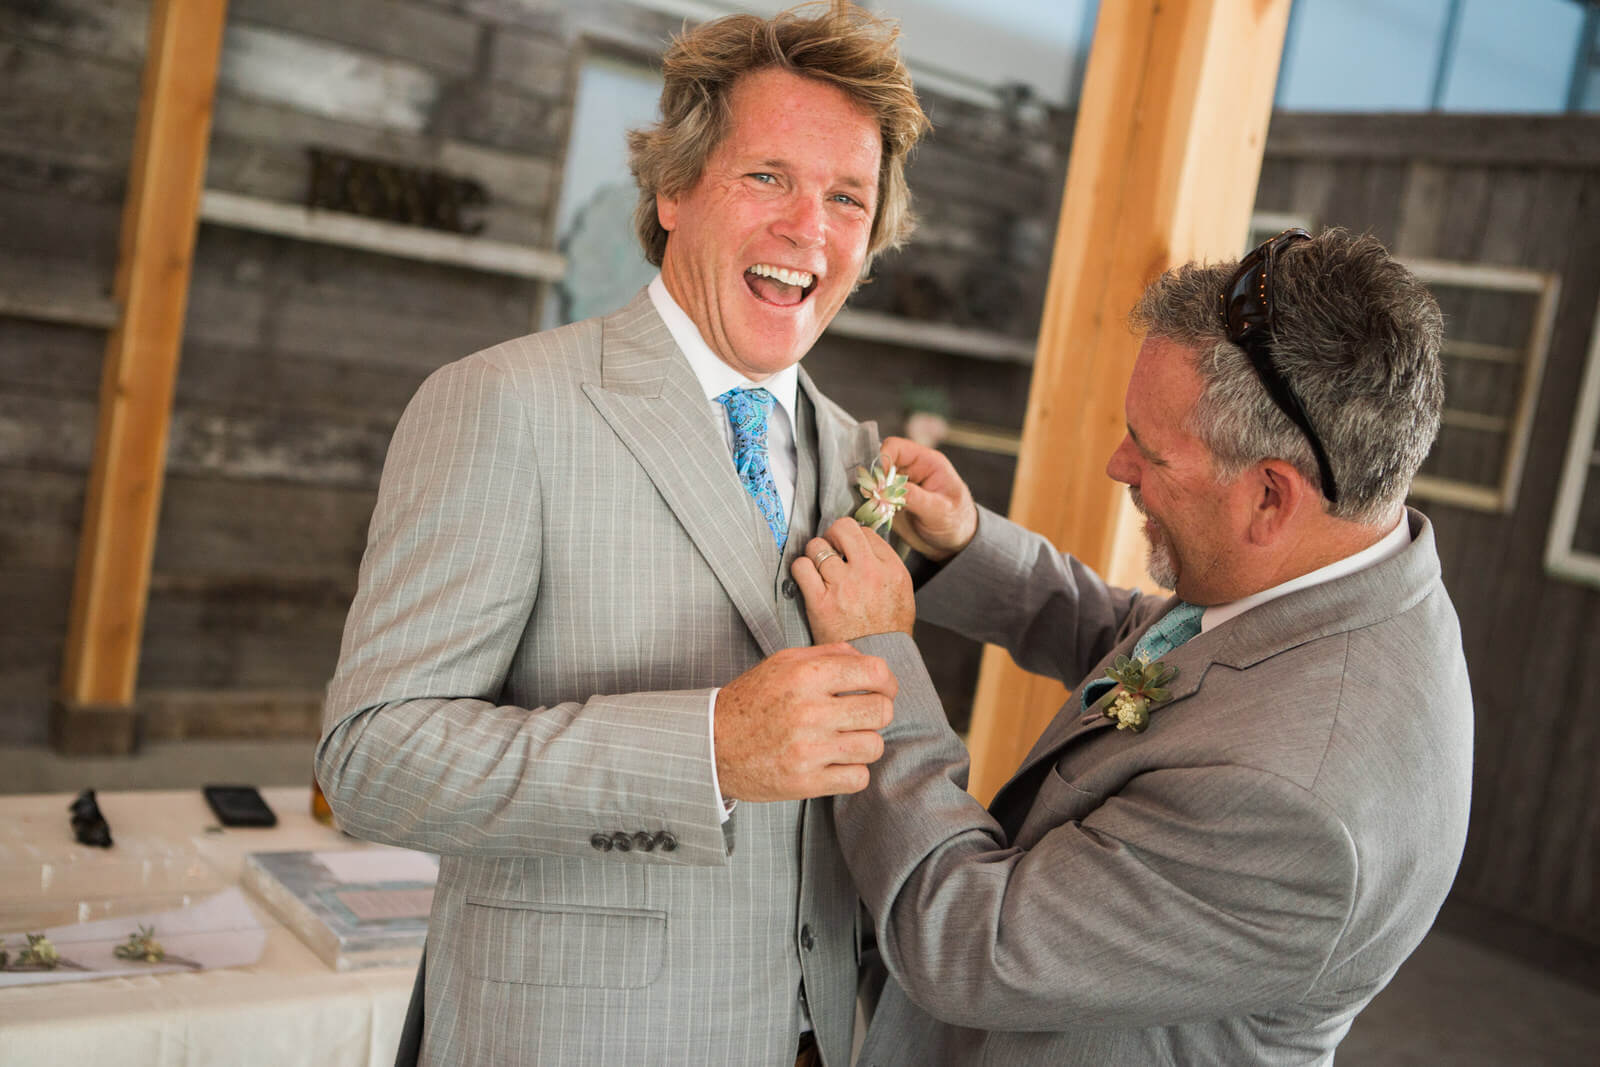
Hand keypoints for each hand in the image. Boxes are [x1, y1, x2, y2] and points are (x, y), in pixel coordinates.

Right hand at [715, 643, 896, 800]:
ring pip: (874, 746)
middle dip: (879, 712)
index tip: (883, 688)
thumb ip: (827, 655)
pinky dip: (853, 771)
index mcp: (805, 676)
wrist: (712, 744)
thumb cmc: (750, 702)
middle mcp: (809, 711)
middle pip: (881, 711)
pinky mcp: (806, 782)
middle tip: (864, 715)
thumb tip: (865, 660)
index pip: (874, 672)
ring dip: (865, 743)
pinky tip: (836, 761)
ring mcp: (809, 749)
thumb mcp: (782, 663)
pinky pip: (858, 778)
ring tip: (847, 739)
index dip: (887, 681)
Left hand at [793, 517, 913, 643]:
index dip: (854, 539)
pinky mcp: (820, 601)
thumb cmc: (888, 630)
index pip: (865, 532)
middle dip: (833, 535)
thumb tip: (864, 543)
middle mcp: (868, 573)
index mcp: (891, 570)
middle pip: (843, 528)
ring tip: (819, 567)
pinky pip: (801, 566)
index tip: (848, 550)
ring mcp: (843, 586)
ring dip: (815, 554)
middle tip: (832, 548)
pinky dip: (801, 569)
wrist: (876, 660)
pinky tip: (808, 579)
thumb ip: (885, 565)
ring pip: (817, 545)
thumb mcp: (901, 592)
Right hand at [878, 437, 977, 560]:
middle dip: (873, 479)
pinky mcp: (891, 502)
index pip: (895, 447)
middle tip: (871, 497)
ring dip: (870, 493)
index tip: (877, 481)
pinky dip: (870, 505)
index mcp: (926, 462)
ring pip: (874, 481)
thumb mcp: (940, 510)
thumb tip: (889, 489)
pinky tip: (874, 515)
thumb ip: (915, 498)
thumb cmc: (958, 522)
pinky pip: (874, 498)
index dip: (882, 460)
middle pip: (880, 463)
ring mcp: (899, 486)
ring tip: (873, 508)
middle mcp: (910, 470)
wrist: (956, 544)